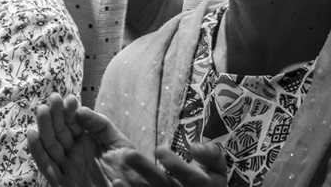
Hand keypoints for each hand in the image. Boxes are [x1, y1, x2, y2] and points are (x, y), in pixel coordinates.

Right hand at [27, 94, 133, 186]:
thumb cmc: (129, 173)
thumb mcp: (119, 144)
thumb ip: (101, 125)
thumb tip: (80, 111)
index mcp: (85, 143)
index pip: (72, 124)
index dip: (69, 111)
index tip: (70, 100)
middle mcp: (73, 153)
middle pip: (59, 132)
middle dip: (55, 115)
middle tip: (53, 98)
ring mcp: (68, 168)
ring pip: (51, 146)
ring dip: (44, 128)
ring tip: (42, 110)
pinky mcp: (64, 183)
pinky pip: (48, 168)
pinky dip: (38, 152)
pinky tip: (32, 134)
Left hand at [107, 143, 226, 186]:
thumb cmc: (207, 186)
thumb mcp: (215, 172)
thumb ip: (211, 157)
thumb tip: (196, 147)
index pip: (194, 180)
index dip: (178, 166)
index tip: (158, 149)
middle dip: (148, 172)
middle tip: (129, 154)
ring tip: (115, 177)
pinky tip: (116, 184)